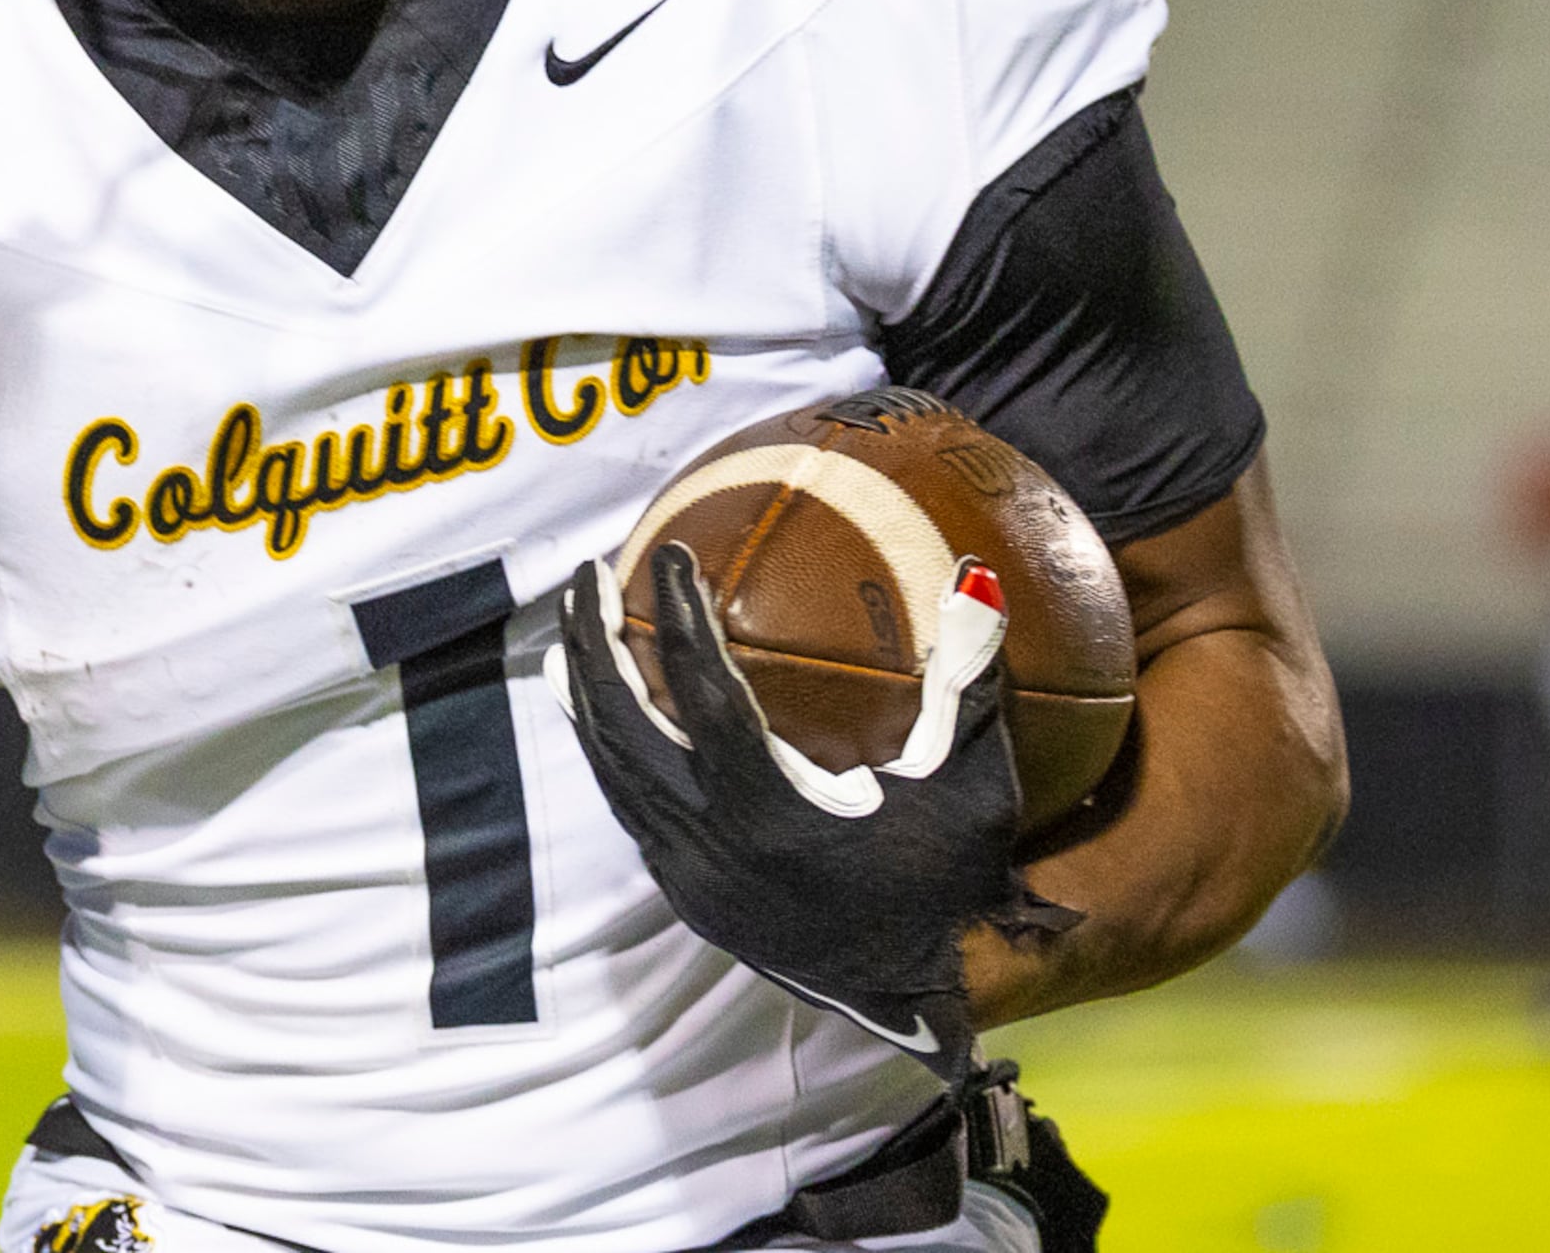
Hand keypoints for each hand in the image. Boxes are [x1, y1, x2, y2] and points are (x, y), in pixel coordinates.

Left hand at [556, 540, 1043, 1075]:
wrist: (925, 994)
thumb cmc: (952, 881)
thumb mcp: (975, 782)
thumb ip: (970, 677)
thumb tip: (972, 572)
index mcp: (772, 817)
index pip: (703, 698)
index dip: (679, 619)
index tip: (669, 556)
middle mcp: (714, 850)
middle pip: (624, 732)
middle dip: (595, 646)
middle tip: (587, 574)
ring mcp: (690, 879)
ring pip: (612, 773)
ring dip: (587, 696)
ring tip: (573, 629)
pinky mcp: (686, 896)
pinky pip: (630, 809)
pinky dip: (610, 749)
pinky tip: (606, 708)